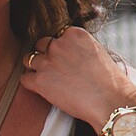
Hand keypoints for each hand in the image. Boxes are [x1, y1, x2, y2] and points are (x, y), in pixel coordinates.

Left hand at [19, 27, 135, 128]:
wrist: (111, 101)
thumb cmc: (110, 82)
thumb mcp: (98, 53)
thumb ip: (79, 48)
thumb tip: (68, 53)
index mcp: (75, 34)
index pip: (57, 36)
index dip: (60, 49)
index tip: (66, 59)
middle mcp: (59, 45)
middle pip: (40, 45)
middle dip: (46, 56)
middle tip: (56, 70)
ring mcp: (48, 62)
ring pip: (29, 60)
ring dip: (37, 69)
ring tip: (49, 80)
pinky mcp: (40, 81)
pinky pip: (25, 79)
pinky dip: (32, 85)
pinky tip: (45, 90)